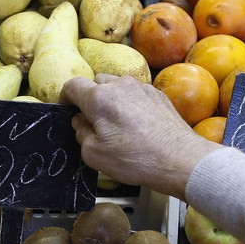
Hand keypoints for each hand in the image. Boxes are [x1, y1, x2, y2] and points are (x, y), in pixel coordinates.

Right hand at [60, 74, 220, 199]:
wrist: (179, 160)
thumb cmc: (136, 158)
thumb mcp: (93, 154)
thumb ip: (80, 133)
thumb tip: (81, 123)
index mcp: (99, 98)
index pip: (73, 86)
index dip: (65, 98)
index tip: (66, 109)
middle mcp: (121, 85)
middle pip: (96, 83)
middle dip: (90, 100)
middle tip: (92, 123)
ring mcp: (142, 88)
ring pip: (117, 87)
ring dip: (111, 101)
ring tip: (116, 126)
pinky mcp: (158, 96)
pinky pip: (136, 95)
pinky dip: (130, 105)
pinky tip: (136, 127)